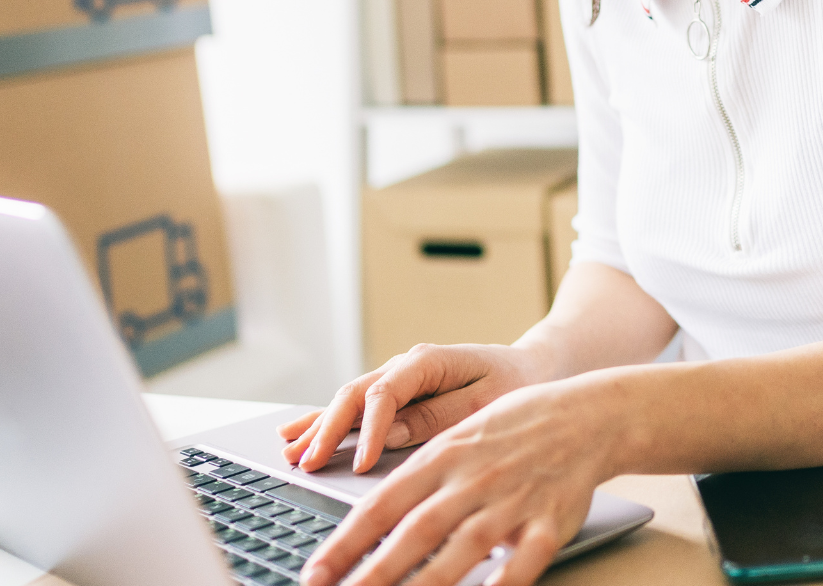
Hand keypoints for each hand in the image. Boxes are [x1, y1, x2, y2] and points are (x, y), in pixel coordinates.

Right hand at [279, 343, 539, 472]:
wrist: (532, 368)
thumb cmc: (516, 384)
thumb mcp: (486, 402)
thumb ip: (438, 417)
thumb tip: (392, 434)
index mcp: (429, 361)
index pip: (385, 394)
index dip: (369, 430)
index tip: (359, 463)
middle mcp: (407, 366)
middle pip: (355, 395)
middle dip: (328, 429)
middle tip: (308, 462)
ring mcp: (399, 379)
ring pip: (348, 401)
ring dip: (319, 427)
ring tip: (290, 451)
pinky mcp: (398, 395)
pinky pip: (357, 409)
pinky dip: (327, 422)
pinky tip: (299, 434)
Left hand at [301, 375, 620, 585]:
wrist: (586, 415)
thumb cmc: (514, 428)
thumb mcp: (457, 439)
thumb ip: (418, 480)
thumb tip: (369, 522)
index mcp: (442, 457)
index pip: (381, 504)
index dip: (345, 542)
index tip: (315, 573)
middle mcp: (471, 479)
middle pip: (414, 531)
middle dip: (372, 572)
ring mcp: (510, 502)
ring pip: (462, 548)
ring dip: (425, 585)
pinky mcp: (549, 523)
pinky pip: (523, 560)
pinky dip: (502, 582)